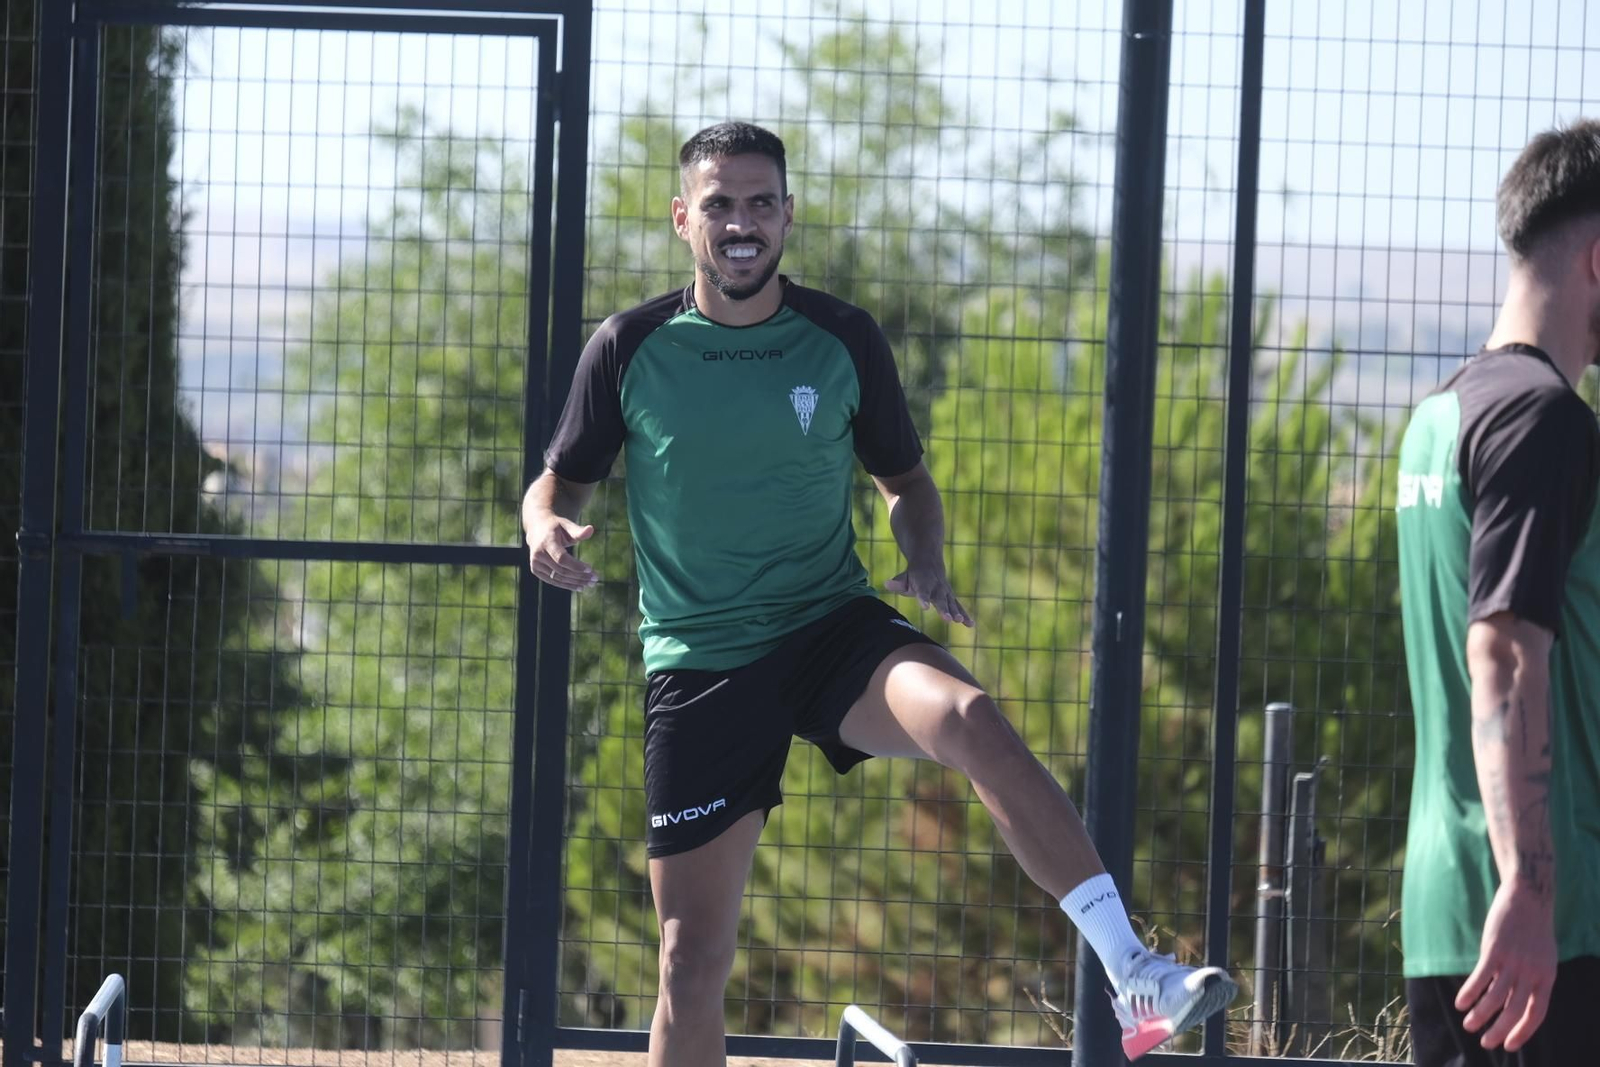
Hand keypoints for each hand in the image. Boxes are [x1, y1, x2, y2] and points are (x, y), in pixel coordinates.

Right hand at [525, 516, 597, 590]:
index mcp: (546, 542)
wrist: (537, 529)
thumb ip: (578, 531)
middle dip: (580, 576)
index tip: (590, 569)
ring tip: (591, 583)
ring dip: (576, 582)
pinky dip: (567, 585)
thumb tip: (591, 529)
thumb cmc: (556, 527)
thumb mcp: (567, 526)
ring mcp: (535, 564)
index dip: (575, 566)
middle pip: (562, 570)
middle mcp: (538, 554)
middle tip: (595, 578)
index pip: (561, 558)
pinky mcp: (536, 570)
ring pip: (558, 578)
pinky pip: (554, 580)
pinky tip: (580, 586)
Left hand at [883, 563, 973, 626]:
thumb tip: (886, 584)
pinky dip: (965, 615)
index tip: (925, 607)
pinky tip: (971, 625)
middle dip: (944, 609)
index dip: (924, 599)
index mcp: (923, 583)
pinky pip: (958, 606)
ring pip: (951, 603)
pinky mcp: (951, 597)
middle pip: (940, 600)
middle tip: (947, 619)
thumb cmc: (913, 575)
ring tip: (960, 621)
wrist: (929, 561)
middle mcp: (936, 588)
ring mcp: (945, 592)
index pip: (923, 592)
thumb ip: (897, 583)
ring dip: (956, 612)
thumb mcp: (903, 577)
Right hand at [1455, 878, 1556, 1051]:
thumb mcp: (1543, 957)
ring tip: (1468, 1024)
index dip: (1523, 1032)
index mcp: (1546, 977)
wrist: (1529, 898)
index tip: (1509, 1044)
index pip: (1536, 1014)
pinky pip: (1480, 978)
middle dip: (1498, 1030)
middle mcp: (1531, 974)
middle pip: (1514, 1011)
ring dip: (1480, 1014)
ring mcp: (1513, 962)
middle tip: (1485, 1042)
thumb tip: (1517, 1000)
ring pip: (1495, 998)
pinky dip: (1469, 993)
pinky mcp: (1494, 950)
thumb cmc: (1534, 928)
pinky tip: (1460, 1002)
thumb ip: (1533, 978)